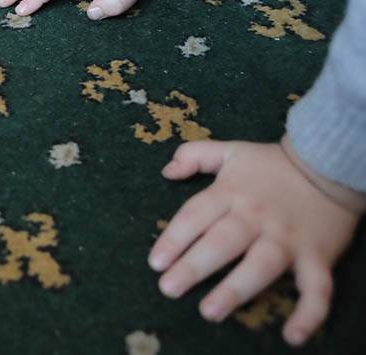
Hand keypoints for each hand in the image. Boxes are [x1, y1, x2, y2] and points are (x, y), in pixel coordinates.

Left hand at [151, 140, 361, 345]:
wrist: (330, 163)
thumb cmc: (272, 163)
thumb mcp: (230, 150)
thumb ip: (194, 155)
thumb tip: (166, 171)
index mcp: (231, 192)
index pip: (195, 216)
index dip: (173, 238)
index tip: (155, 262)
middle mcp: (256, 216)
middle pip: (222, 242)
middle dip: (194, 266)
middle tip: (169, 288)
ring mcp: (287, 238)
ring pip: (260, 265)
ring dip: (236, 289)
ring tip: (210, 311)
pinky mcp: (317, 256)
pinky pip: (317, 287)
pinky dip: (309, 312)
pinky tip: (292, 335)